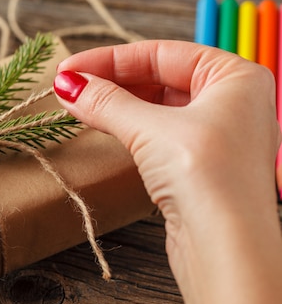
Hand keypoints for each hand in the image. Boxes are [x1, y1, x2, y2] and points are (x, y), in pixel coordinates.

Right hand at [54, 40, 281, 303]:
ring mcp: (216, 135)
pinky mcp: (198, 166)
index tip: (69, 67)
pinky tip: (103, 125)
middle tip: (68, 86)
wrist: (227, 250)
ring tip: (78, 104)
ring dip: (116, 104)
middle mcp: (230, 102)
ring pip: (156, 106)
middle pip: (158, 77)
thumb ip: (106, 102)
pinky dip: (128, 126)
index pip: (162, 53)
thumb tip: (67, 84)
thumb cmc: (208, 178)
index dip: (110, 59)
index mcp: (235, 77)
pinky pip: (157, 132)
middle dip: (110, 81)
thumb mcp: (150, 129)